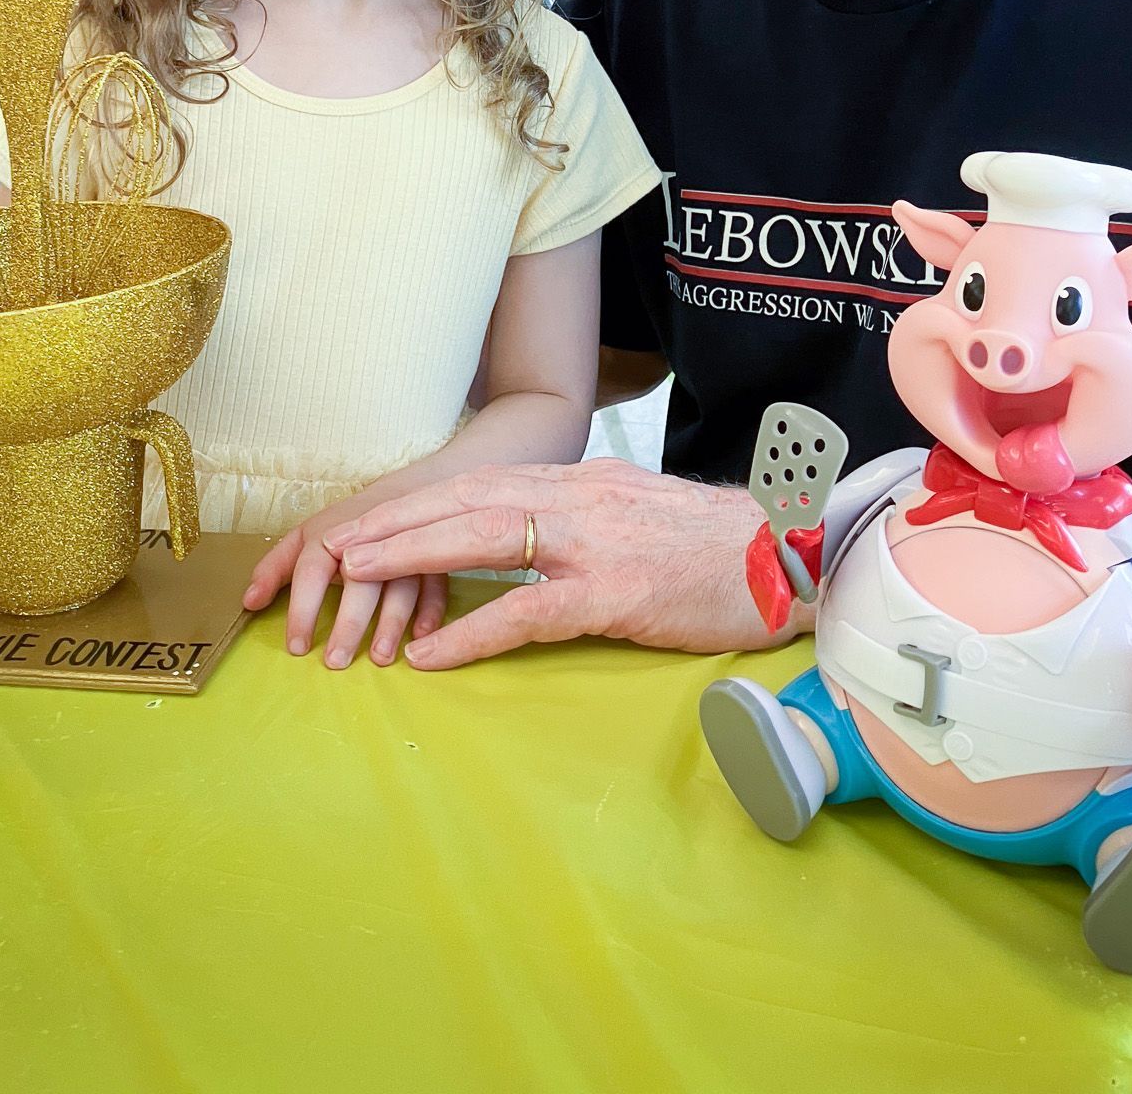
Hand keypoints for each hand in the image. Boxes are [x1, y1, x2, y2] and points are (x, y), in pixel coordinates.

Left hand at [242, 498, 446, 669]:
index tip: (296, 647)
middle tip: (336, 661)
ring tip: (380, 658)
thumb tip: (248, 602)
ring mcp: (404, 549)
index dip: (303, 609)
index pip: (312, 571)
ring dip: (392, 622)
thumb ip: (273, 569)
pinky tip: (422, 635)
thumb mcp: (303, 538)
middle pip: (359, 581)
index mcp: (330, 537)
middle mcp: (368, 542)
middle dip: (349, 622)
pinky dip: (432, 611)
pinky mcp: (432, 559)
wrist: (401, 495)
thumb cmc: (343, 528)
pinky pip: (437, 585)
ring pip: (401, 585)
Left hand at [325, 459, 780, 669]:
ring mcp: (599, 541)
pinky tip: (429, 654)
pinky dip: (472, 629)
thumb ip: (582, 518)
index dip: (418, 500)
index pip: (482, 480)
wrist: (798, 554)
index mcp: (584, 478)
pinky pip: (529, 611)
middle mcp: (582, 495)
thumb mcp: (638, 514)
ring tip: (356, 578)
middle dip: (396, 519)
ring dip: (412, 557)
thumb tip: (529, 539)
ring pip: (486, 538)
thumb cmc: (720, 547)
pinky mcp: (619, 592)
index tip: (367, 519)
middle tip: (333, 545)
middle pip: (468, 498)